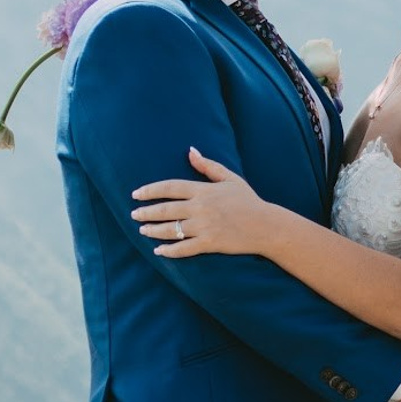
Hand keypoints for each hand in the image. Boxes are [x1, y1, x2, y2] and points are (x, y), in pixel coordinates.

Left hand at [133, 149, 268, 257]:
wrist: (266, 226)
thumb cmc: (248, 201)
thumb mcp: (230, 178)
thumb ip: (208, 166)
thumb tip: (190, 150)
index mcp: (203, 190)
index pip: (169, 187)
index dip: (150, 190)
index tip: (136, 194)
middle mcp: (201, 208)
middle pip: (166, 209)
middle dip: (146, 212)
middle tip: (134, 215)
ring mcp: (204, 227)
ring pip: (171, 229)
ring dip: (153, 230)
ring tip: (142, 230)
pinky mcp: (210, 243)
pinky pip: (184, 248)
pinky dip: (169, 251)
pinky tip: (159, 251)